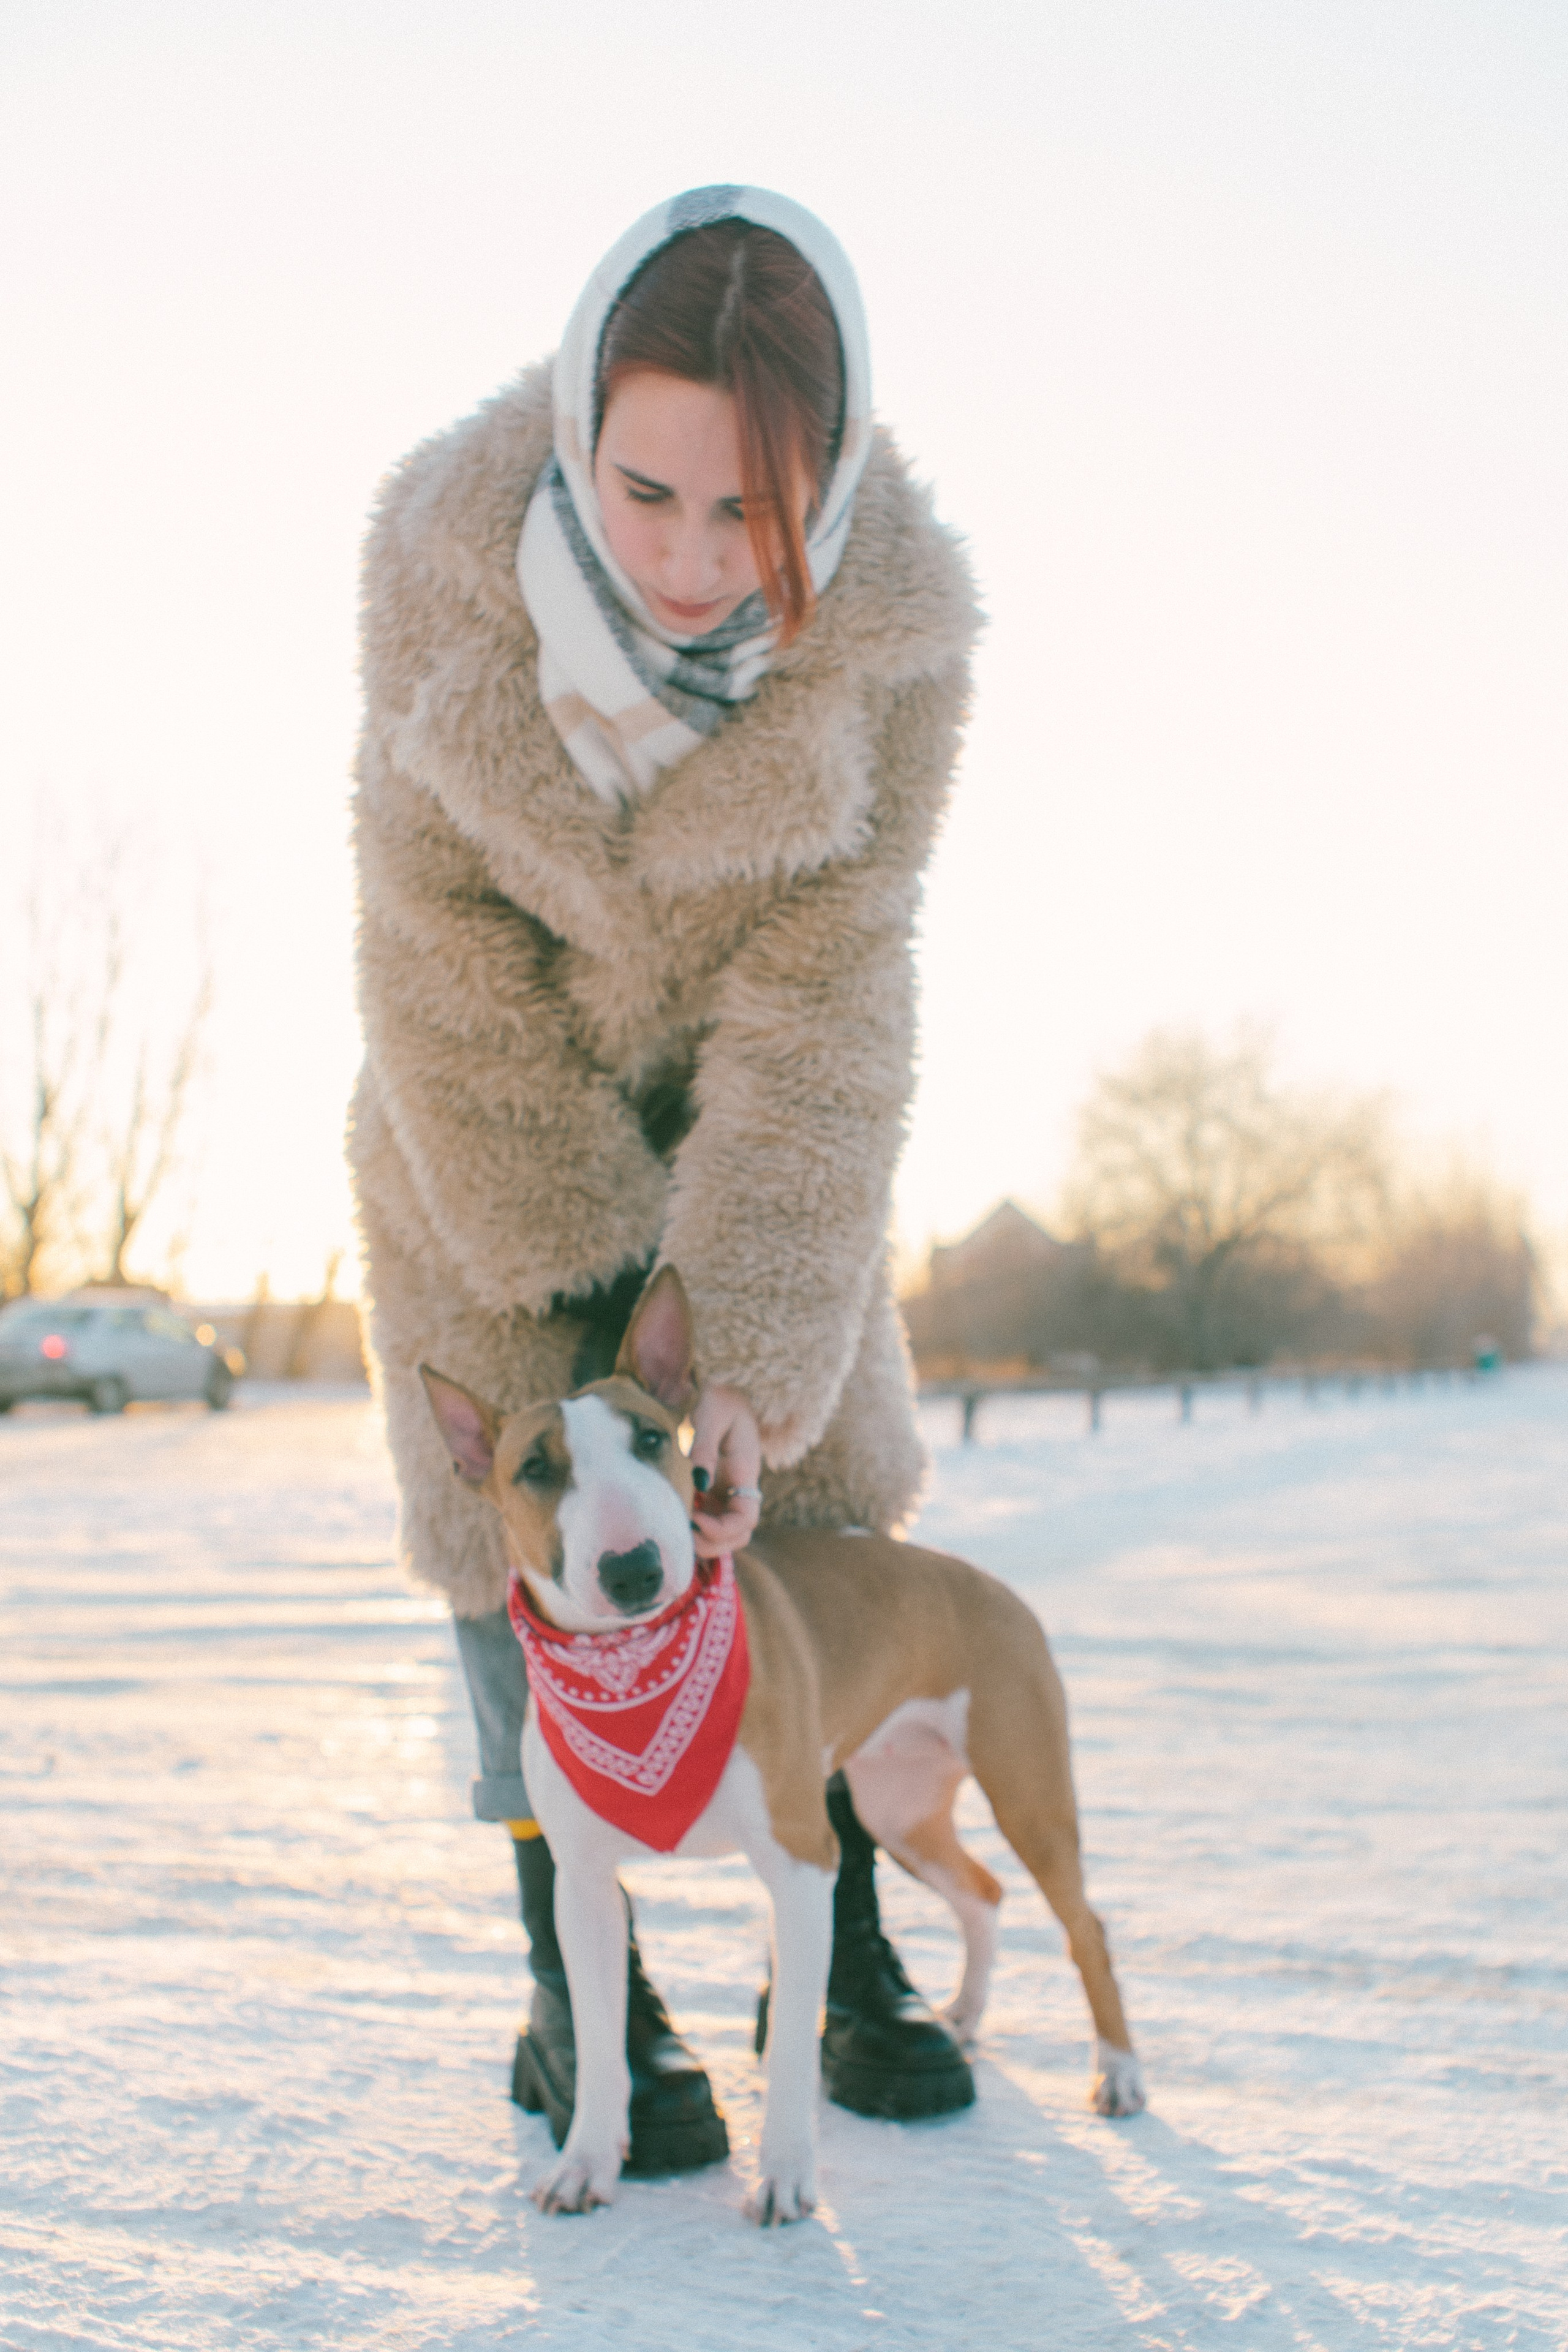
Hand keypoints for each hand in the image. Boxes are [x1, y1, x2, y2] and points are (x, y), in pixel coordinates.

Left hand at [687, 1383, 761, 1558]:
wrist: (718, 1385)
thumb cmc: (716, 1394)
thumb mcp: (711, 1412)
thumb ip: (704, 1446)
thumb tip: (699, 1484)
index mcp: (744, 1471)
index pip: (746, 1519)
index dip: (722, 1529)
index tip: (693, 1517)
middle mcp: (738, 1488)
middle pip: (737, 1535)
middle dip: (711, 1543)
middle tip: (680, 1531)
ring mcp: (725, 1491)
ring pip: (722, 1533)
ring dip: (701, 1540)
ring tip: (673, 1526)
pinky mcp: (710, 1490)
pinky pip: (706, 1520)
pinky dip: (691, 1528)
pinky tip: (670, 1517)